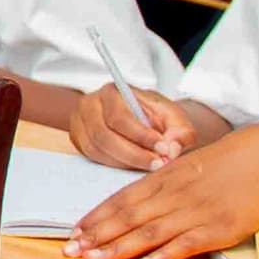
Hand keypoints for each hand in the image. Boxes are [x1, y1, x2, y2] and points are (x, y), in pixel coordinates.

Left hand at [69, 123, 258, 258]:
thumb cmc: (229, 162)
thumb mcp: (188, 166)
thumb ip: (163, 184)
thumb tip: (138, 203)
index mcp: (165, 178)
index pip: (121, 199)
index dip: (96, 217)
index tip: (74, 231)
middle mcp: (174, 194)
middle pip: (126, 216)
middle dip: (96, 235)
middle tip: (71, 250)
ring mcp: (195, 211)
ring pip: (148, 231)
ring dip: (118, 247)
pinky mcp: (218, 227)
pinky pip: (186, 243)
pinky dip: (164, 254)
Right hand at [71, 81, 199, 172]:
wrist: (140, 118)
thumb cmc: (154, 115)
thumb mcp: (173, 117)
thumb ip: (180, 131)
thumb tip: (171, 149)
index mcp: (113, 92)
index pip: (119, 117)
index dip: (141, 136)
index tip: (163, 149)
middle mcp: (90, 105)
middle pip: (104, 135)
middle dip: (133, 154)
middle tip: (157, 164)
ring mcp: (80, 123)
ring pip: (96, 149)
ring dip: (125, 162)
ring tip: (149, 166)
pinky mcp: (78, 140)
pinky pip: (92, 157)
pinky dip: (115, 165)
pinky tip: (133, 165)